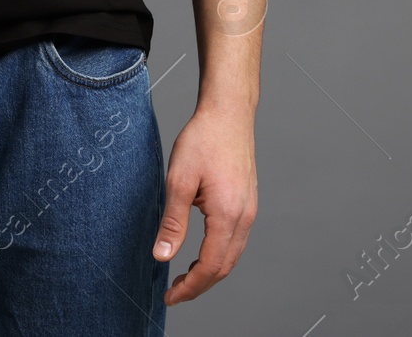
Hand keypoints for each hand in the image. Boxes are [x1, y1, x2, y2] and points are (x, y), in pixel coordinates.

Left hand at [153, 108, 257, 304]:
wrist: (228, 113)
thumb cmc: (203, 139)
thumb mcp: (179, 180)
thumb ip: (172, 222)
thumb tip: (162, 256)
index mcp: (228, 214)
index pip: (210, 266)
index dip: (190, 287)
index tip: (170, 297)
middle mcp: (244, 216)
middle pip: (224, 267)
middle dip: (200, 285)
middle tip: (174, 293)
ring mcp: (249, 210)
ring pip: (232, 255)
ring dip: (210, 271)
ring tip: (185, 277)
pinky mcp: (247, 202)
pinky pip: (235, 240)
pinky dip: (219, 255)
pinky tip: (201, 252)